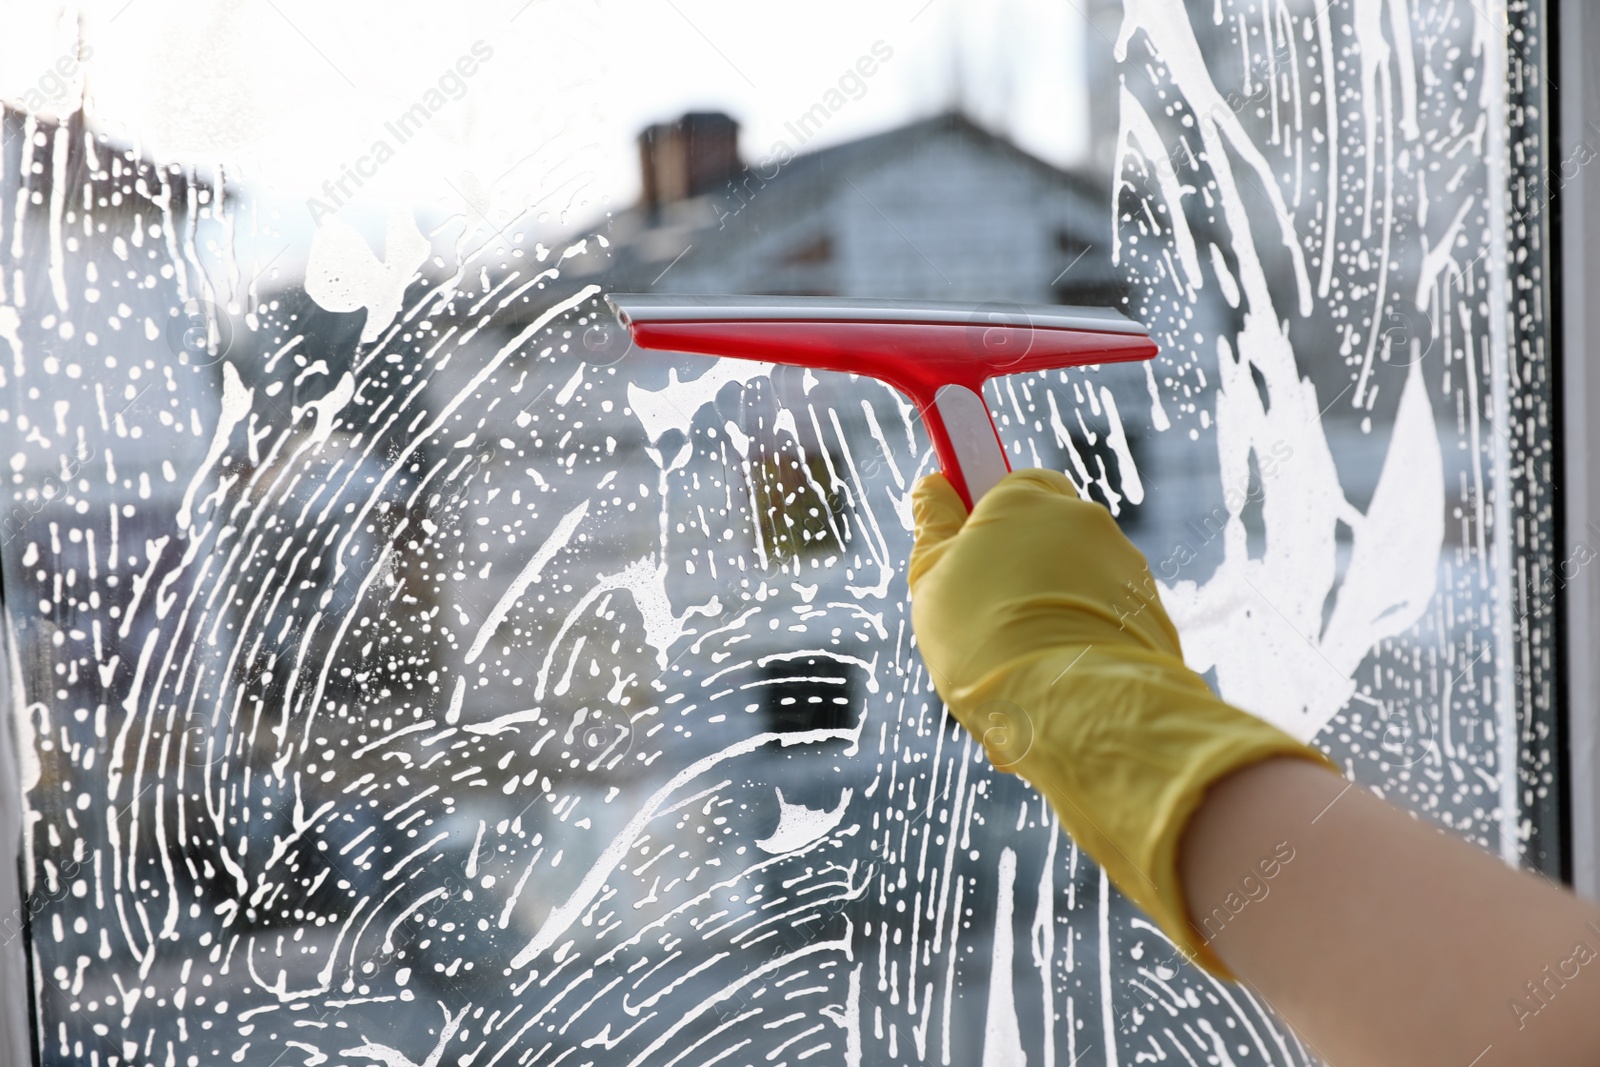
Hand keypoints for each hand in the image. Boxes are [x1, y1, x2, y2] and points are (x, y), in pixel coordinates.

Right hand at [908, 469, 1335, 975]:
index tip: (953, 564)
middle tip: (973, 648)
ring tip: (1012, 691)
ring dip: (1036, 639)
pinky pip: (1098, 641)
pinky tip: (1048, 707)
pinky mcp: (1153, 632)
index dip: (971, 532)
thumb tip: (933, 486)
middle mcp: (1090, 530)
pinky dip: (1073, 667)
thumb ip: (933, 527)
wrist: (1088, 722)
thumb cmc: (995, 647)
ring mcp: (1127, 583)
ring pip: (1063, 605)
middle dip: (1003, 595)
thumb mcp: (935, 582)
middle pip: (1030, 554)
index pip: (997, 491)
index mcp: (1037, 501)